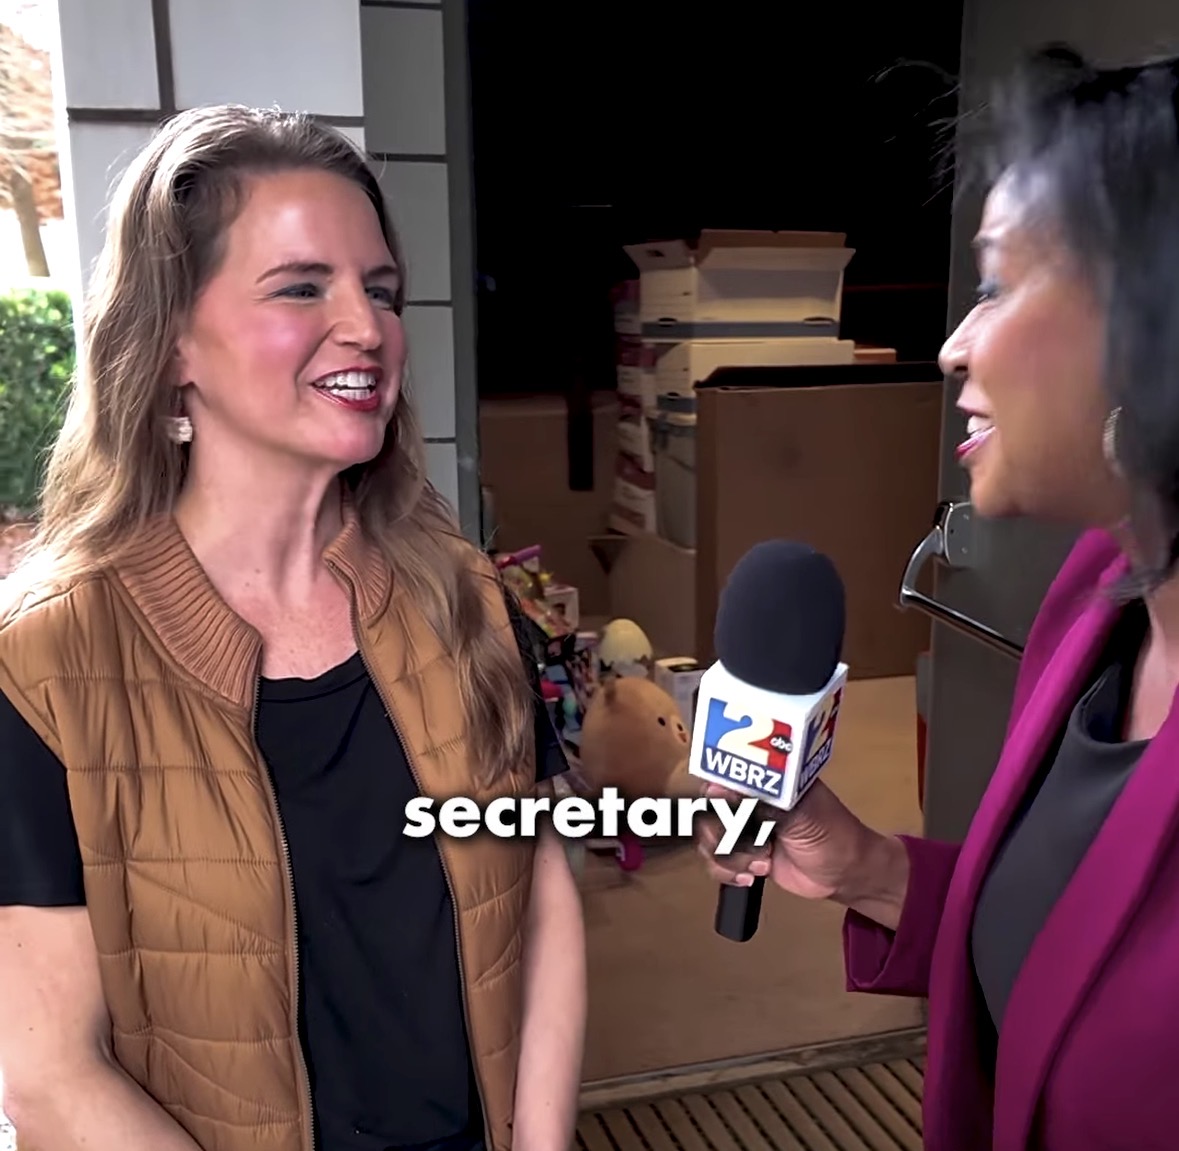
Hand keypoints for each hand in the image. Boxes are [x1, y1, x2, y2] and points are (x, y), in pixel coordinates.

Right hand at [695, 780, 880, 903]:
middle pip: (708, 810)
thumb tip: (722, 790)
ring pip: (708, 839)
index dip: (716, 797)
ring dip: (732, 857)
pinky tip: (754, 875)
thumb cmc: (834, 835)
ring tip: (762, 863)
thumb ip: (763, 801)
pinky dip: (730, 872)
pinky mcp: (741, 853)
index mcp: (764, 778)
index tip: (729, 817)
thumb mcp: (801, 814)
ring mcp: (743, 827)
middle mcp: (748, 799)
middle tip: (754, 845)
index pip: (722, 776)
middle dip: (725, 835)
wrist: (846, 874)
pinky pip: (715, 861)